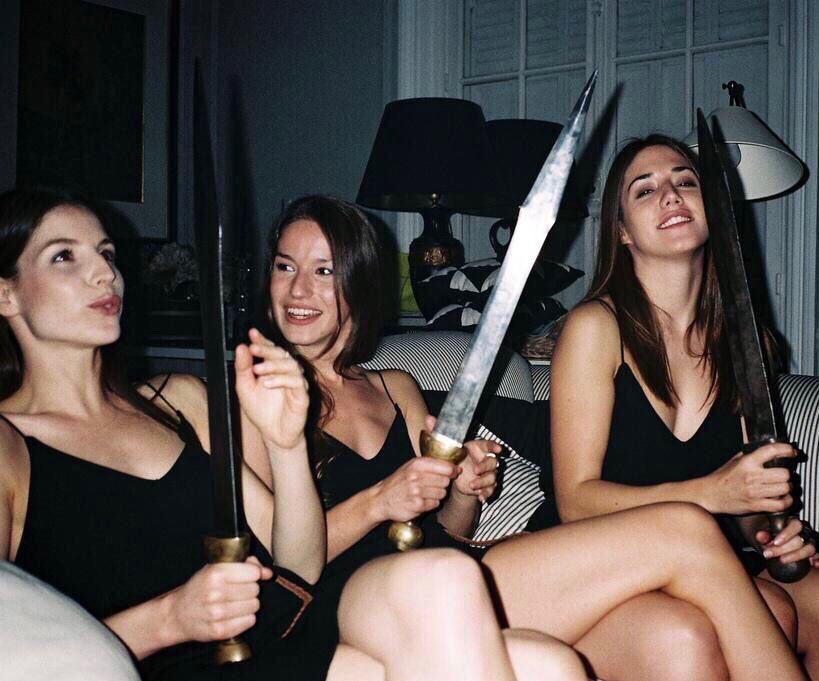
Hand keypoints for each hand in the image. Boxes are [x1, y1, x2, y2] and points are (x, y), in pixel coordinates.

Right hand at [167, 557, 271, 643]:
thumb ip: (244, 564)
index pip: (253, 573)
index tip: (249, 576)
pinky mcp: (219, 631)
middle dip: (250, 589)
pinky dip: (246, 618)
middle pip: (255, 590)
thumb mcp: (216, 567)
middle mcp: (215, 593)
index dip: (254, 574)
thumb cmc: (200, 587)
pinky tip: (235, 615)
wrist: (177, 614)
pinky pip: (250, 621)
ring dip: (249, 604)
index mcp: (215, 573)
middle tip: (238, 591)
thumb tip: (268, 572)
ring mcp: (217, 614)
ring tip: (236, 603)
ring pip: (254, 606)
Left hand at [234, 328, 308, 449]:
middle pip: (281, 353)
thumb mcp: (245, 388)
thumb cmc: (261, 411)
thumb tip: (241, 347)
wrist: (272, 435)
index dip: (263, 340)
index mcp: (273, 368)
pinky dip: (281, 380)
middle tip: (253, 348)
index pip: (270, 349)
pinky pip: (296, 382)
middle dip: (267, 349)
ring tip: (257, 370)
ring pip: (291, 365)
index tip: (252, 333)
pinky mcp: (302, 396)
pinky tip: (267, 383)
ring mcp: (296, 383)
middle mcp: (286, 372)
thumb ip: (243, 368)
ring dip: (273, 365)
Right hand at [373, 455, 458, 522]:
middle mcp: (416, 476)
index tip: (454, 473)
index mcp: (417, 464)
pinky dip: (431, 504)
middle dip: (443, 484)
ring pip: (442, 493)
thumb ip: (432, 465)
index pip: (445, 467)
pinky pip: (435, 504)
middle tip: (433, 485)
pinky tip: (422, 501)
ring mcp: (417, 491)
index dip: (452, 471)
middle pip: (445, 481)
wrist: (381, 498)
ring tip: (426, 493)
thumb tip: (456, 469)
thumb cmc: (400, 481)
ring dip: (437, 495)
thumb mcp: (411, 467)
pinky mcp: (417, 505)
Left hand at [452, 438, 499, 502]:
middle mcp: (487, 460)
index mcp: (479, 449)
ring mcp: (489, 473)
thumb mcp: (455, 454)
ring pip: (491, 477)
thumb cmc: (458, 460)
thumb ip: (456, 452)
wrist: (457, 476)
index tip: (497, 449)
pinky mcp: (487, 486)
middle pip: (492, 462)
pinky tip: (480, 497)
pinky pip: (490, 490)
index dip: (494, 446)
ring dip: (482, 482)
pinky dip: (486, 494)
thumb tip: (450, 450)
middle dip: (485, 466)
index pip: (488, 445)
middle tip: (475, 470)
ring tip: (472, 485)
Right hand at [702, 442, 795, 514]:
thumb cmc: (723, 477)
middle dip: (788, 474)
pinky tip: (783, 499)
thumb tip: (770, 449)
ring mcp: (754, 492)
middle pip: (784, 473)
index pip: (772, 451)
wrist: (710, 494)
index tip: (791, 451)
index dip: (786, 449)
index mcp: (747, 462)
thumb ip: (752, 454)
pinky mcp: (755, 505)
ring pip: (785, 488)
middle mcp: (752, 476)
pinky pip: (780, 504)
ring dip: (788, 488)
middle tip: (785, 475)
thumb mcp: (735, 460)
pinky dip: (786, 502)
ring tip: (784, 487)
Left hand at [757, 518, 817, 565]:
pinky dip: (817, 560)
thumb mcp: (762, 534)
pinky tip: (811, 563)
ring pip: (810, 548)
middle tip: (768, 554)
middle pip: (800, 539)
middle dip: (783, 548)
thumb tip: (760, 536)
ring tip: (782, 560)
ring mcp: (810, 542)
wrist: (770, 547)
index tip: (775, 542)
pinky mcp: (814, 553)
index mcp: (792, 522)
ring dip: (796, 555)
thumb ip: (762, 535)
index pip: (795, 525)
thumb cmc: (767, 537)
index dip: (786, 534)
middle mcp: (803, 531)